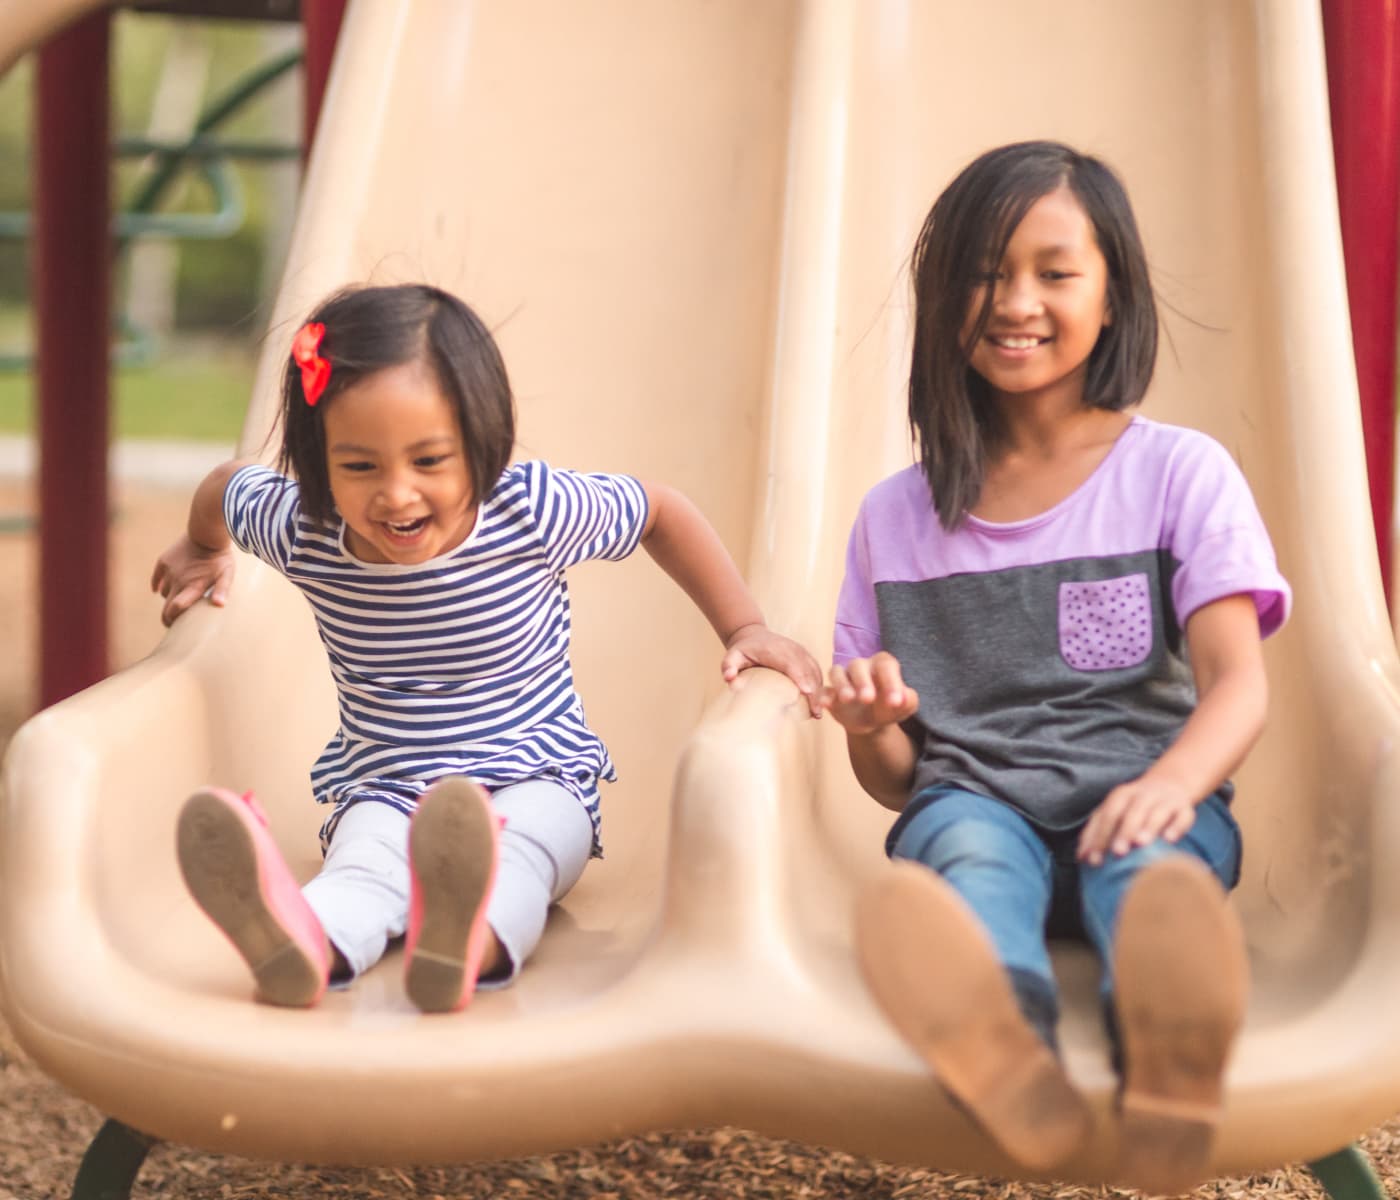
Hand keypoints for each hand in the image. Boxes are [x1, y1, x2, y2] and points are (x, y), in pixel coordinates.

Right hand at [150, 534, 235, 626]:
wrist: (206, 532)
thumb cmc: (220, 557)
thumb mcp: (227, 574)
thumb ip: (223, 589)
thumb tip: (219, 605)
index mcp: (193, 586)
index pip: (175, 609)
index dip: (172, 620)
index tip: (175, 627)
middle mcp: (178, 581)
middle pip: (166, 606)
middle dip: (168, 616)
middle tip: (173, 620)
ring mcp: (169, 571)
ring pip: (164, 592)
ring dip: (170, 597)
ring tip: (180, 596)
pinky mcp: (163, 562)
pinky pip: (157, 578)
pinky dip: (158, 585)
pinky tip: (160, 589)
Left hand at [720, 623, 824, 717]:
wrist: (753, 636)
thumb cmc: (744, 650)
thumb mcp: (732, 656)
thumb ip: (729, 665)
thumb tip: (729, 678)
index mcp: (774, 649)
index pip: (790, 663)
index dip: (800, 676)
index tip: (806, 692)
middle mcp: (791, 649)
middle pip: (806, 669)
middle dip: (813, 690)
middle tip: (816, 712)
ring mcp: (801, 651)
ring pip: (814, 670)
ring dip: (819, 690)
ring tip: (818, 712)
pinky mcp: (806, 656)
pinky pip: (816, 670)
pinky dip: (819, 685)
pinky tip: (819, 702)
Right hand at [822, 651, 919, 733]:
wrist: (872, 722)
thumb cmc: (890, 707)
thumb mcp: (905, 706)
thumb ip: (909, 700)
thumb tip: (903, 697)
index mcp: (882, 665)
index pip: (886, 665)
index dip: (891, 681)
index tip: (895, 702)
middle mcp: (861, 667)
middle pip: (858, 665)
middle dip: (862, 681)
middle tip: (868, 698)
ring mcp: (843, 678)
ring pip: (837, 672)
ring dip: (842, 685)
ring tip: (848, 699)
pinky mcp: (830, 692)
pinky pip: (823, 690)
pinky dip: (823, 695)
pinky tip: (826, 704)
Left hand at [1076, 774, 1196, 864]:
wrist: (1169, 784)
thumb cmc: (1133, 807)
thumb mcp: (1114, 812)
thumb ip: (1096, 832)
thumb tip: (1081, 857)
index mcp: (1121, 795)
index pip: (1107, 815)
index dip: (1099, 836)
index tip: (1094, 860)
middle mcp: (1142, 795)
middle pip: (1131, 812)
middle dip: (1124, 832)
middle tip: (1118, 852)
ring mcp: (1164, 800)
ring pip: (1157, 812)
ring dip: (1148, 827)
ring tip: (1141, 844)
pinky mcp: (1184, 808)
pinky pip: (1183, 816)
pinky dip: (1176, 827)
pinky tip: (1170, 840)